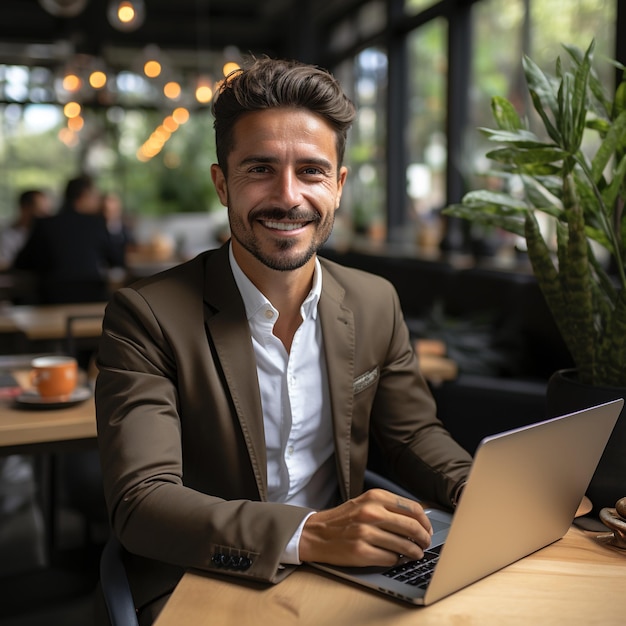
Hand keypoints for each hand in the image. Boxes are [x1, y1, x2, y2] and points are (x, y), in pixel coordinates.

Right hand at [299, 488, 432, 566]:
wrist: (316, 534)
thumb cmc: (344, 519)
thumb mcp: (365, 503)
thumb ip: (389, 506)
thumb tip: (419, 517)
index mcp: (374, 497)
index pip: (412, 508)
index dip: (425, 521)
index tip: (427, 529)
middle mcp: (371, 512)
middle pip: (412, 527)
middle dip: (424, 538)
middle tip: (425, 544)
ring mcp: (366, 533)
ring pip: (404, 545)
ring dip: (414, 552)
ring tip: (415, 554)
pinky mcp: (361, 552)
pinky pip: (391, 559)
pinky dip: (397, 560)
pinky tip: (395, 558)